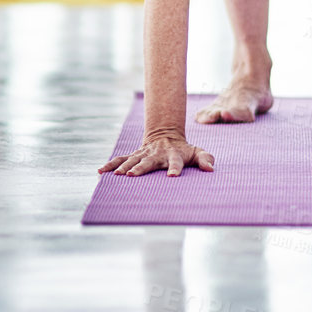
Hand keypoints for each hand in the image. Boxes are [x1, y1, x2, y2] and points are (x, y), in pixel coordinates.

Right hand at [99, 136, 213, 176]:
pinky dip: (110, 164)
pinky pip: (120, 159)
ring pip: (132, 160)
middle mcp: (157, 154)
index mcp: (174, 154)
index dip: (175, 168)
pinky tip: (101, 171)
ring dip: (124, 167)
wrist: (166, 135)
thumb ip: (205, 159)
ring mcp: (144, 154)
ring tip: (117, 174)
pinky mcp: (134, 155)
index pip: (176, 162)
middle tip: (133, 175)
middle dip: (141, 168)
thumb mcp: (198, 152)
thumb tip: (210, 169)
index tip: (172, 176)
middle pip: (148, 161)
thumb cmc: (184, 149)